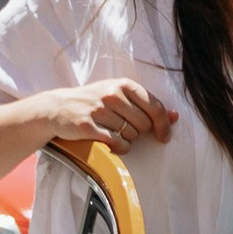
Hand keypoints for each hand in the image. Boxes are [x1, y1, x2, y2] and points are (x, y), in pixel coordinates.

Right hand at [41, 78, 178, 152]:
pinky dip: (119, 148)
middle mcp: (112, 95)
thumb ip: (147, 105)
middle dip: (140, 132)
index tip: (164, 136)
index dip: (163, 125)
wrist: (58, 107)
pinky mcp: (88, 126)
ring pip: (131, 135)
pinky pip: (116, 143)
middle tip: (126, 129)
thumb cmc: (94, 102)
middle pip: (144, 124)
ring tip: (114, 132)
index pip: (155, 107)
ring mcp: (99, 110)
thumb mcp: (119, 96)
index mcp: (123, 85)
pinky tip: (112, 143)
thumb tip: (174, 116)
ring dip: (127, 140)